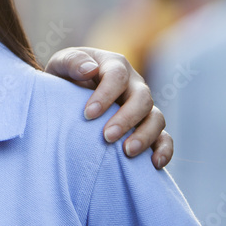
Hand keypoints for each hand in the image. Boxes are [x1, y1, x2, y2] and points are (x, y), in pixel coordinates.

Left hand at [44, 47, 171, 169]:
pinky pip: (164, 137)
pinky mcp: (147, 126)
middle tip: (106, 136)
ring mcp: (143, 105)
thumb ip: (72, 62)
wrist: (67, 93)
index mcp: (114, 65)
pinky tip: (154, 163)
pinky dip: (164, 150)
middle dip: (126, 119)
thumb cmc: (65, 77)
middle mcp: (134, 84)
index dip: (105, 95)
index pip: (117, 76)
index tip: (88, 114)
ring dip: (145, 135)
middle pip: (142, 98)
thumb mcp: (61, 64)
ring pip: (156, 118)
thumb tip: (90, 69)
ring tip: (127, 152)